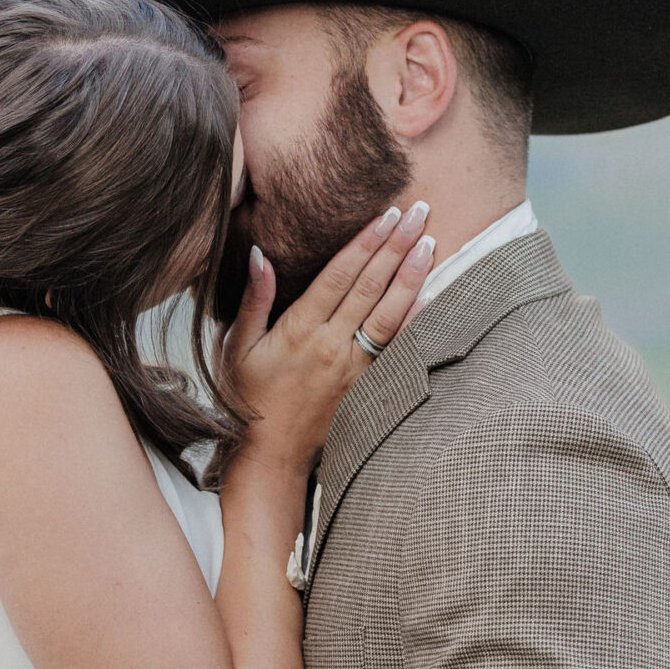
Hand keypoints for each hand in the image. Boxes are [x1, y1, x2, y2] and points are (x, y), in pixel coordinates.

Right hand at [224, 200, 434, 470]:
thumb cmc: (248, 397)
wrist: (270, 455)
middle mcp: (331, 346)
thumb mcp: (237, 345)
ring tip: (430, 243)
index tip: (387, 214)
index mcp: (299, 330)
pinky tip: (432, 296)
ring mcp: (353, 368)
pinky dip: (416, 322)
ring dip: (412, 277)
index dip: (365, 242)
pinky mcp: (366, 387)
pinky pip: (397, 350)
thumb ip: (253, 299)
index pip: (340, 275)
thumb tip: (261, 254)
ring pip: (390, 315)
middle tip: (420, 212)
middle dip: (397, 246)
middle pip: (371, 287)